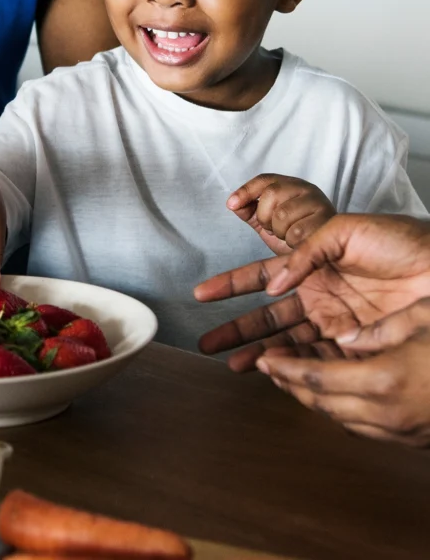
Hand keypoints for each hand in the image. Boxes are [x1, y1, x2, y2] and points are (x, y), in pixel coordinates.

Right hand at [195, 213, 429, 370]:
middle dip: (235, 330)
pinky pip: (319, 360)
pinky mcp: (357, 346)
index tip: (202, 294)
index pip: (261, 276)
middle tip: (206, 342)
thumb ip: (304, 253)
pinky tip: (272, 372)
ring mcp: (336, 323)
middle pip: (267, 317)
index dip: (231, 285)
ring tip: (231, 365)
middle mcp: (318, 296)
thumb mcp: (342, 231)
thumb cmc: (401, 240)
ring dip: (258, 354)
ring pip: (287, 342)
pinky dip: (293, 367)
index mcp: (311, 265)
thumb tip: (274, 286)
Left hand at [226, 173, 334, 254]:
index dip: (245, 191)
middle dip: (264, 216)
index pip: (265, 180)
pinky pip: (297, 232)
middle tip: (271, 228)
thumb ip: (249, 210)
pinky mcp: (328, 223)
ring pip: (283, 214)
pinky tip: (297, 243)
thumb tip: (232, 204)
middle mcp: (307, 189)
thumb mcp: (267, 221)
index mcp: (291, 185)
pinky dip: (291, 241)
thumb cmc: (294, 235)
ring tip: (287, 236)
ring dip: (279, 231)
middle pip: (272, 193)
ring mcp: (319, 204)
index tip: (231, 204)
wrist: (322, 256)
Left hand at [258, 299, 429, 446]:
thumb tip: (344, 337)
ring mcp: (402, 432)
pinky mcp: (414, 442)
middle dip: (290, 386)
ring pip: (341, 421)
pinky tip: (332, 398)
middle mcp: (388, 412)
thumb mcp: (424, 318)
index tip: (263, 360)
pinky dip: (341, 412)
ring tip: (291, 382)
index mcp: (384, 378)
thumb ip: (379, 328)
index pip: (318, 378)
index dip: (286, 370)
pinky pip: (366, 430)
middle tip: (267, 369)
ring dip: (312, 401)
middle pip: (322, 404)